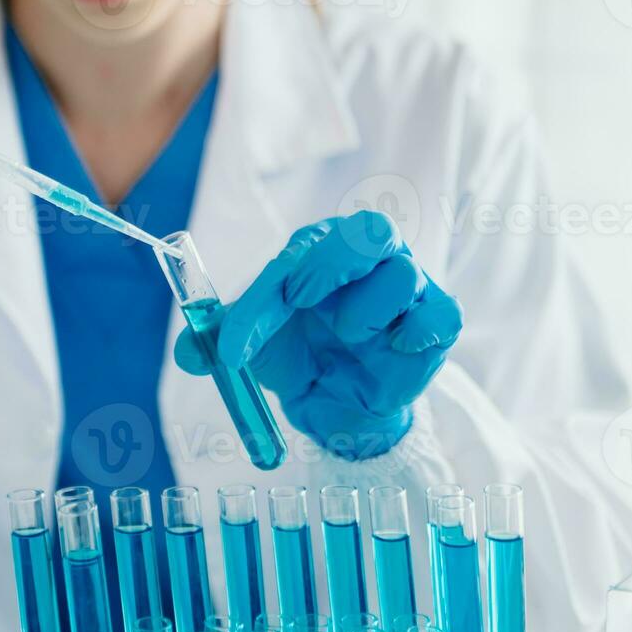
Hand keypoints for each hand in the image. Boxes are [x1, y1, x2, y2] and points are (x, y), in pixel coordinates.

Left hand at [173, 211, 461, 458]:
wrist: (336, 399)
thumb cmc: (296, 353)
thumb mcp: (251, 348)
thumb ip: (217, 344)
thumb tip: (190, 352)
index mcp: (321, 250)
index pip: (299, 256)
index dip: (263, 300)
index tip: (234, 346)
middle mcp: (369, 258)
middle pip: (372, 232)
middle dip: (332, 264)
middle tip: (300, 300)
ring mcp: (409, 288)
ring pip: (404, 274)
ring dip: (367, 311)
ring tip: (348, 336)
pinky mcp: (436, 323)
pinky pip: (440, 317)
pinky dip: (416, 332)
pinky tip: (393, 348)